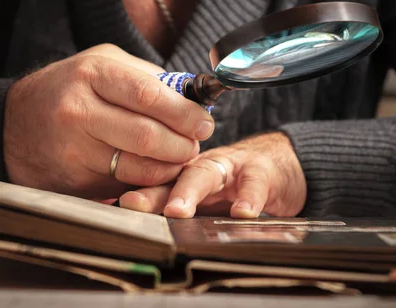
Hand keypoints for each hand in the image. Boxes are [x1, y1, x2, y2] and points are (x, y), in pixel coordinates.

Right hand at [3, 44, 214, 199]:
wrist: (12, 122)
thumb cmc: (67, 88)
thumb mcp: (101, 64)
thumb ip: (145, 77)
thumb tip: (192, 98)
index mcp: (91, 76)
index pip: (148, 96)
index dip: (184, 113)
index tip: (204, 123)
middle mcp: (79, 113)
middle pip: (147, 137)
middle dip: (182, 145)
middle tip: (194, 144)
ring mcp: (73, 152)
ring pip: (138, 169)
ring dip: (169, 168)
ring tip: (177, 158)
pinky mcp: (73, 182)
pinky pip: (123, 187)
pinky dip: (146, 183)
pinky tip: (151, 172)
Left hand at [118, 132, 305, 217]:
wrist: (278, 167)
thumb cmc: (233, 187)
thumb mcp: (205, 199)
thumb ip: (177, 209)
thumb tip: (137, 228)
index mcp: (184, 176)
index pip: (155, 185)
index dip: (138, 194)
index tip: (118, 207)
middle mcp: (200, 168)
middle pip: (172, 175)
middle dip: (152, 191)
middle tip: (133, 204)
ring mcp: (229, 167)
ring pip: (204, 174)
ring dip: (189, 191)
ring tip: (177, 211)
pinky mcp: (260, 171)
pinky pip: (253, 183)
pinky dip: (249, 197)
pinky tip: (243, 213)